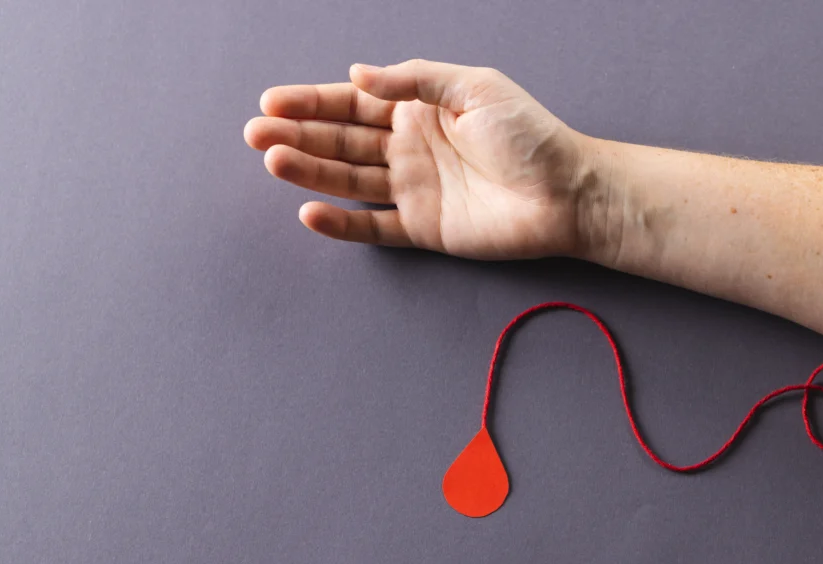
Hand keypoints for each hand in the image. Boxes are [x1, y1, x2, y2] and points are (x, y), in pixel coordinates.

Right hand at [244, 59, 594, 258]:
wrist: (566, 192)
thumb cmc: (528, 134)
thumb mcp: (474, 87)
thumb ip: (415, 81)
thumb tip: (356, 76)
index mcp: (419, 110)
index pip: (354, 103)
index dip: (312, 102)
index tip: (272, 101)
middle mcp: (409, 148)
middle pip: (341, 140)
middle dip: (297, 134)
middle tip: (256, 133)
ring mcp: (413, 189)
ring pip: (349, 179)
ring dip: (309, 170)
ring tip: (273, 160)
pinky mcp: (422, 228)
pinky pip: (373, 226)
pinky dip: (342, 223)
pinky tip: (310, 212)